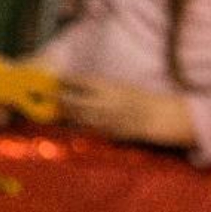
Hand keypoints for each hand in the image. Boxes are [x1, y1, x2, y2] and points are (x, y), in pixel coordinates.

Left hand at [60, 74, 192, 146]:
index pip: (77, 81)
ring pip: (75, 116)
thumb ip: (98, 86)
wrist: (156, 116)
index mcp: (106, 86)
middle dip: (60, 98)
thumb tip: (77, 85)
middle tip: (54, 95)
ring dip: (66, 113)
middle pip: (71, 100)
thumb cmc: (138, 97)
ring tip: (61, 109)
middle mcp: (102, 102)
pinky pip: (86, 128)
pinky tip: (73, 122)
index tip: (59, 79)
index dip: (65, 80)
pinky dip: (77, 125)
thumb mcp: (118, 84)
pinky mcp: (106, 132)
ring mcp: (103, 118)